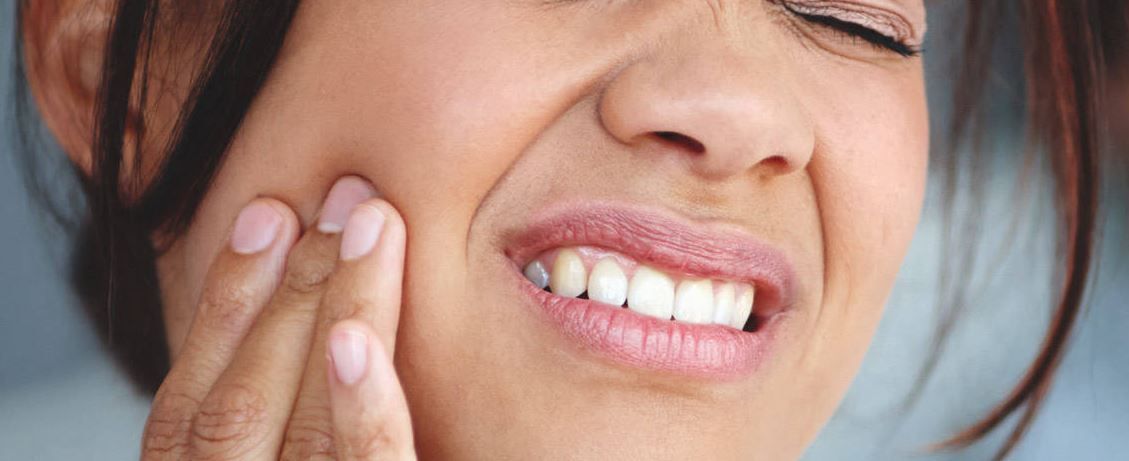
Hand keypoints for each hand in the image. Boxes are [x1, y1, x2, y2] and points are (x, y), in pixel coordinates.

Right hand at [140, 176, 415, 459]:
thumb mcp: (280, 442)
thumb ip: (281, 414)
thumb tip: (294, 306)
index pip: (188, 404)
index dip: (224, 304)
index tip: (267, 212)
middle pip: (241, 403)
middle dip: (291, 287)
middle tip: (349, 195)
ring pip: (304, 426)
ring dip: (331, 311)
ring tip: (371, 224)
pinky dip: (360, 404)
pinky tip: (355, 338)